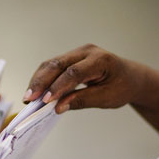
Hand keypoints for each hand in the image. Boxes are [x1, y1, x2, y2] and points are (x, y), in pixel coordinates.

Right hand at [23, 44, 142, 113]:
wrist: (130, 77)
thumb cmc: (122, 87)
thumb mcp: (106, 98)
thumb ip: (82, 100)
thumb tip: (59, 107)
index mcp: (100, 60)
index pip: (74, 72)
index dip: (58, 86)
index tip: (45, 101)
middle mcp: (87, 51)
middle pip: (58, 64)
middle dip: (41, 81)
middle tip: (29, 98)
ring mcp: (78, 52)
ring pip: (52, 64)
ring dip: (38, 80)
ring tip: (28, 97)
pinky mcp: (71, 57)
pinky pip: (54, 66)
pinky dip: (43, 78)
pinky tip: (35, 91)